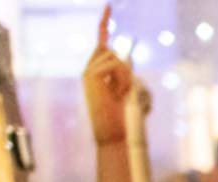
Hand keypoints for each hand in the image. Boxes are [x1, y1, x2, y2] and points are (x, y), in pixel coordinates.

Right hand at [82, 6, 137, 145]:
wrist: (112, 132)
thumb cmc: (123, 115)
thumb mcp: (129, 89)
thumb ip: (127, 72)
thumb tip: (127, 58)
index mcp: (99, 69)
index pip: (101, 40)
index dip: (105, 22)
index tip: (108, 5)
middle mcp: (90, 68)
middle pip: (111, 50)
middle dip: (124, 70)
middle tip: (124, 92)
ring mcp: (87, 71)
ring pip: (114, 58)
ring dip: (125, 77)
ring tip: (120, 95)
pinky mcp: (89, 75)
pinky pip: (113, 65)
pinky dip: (122, 79)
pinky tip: (117, 94)